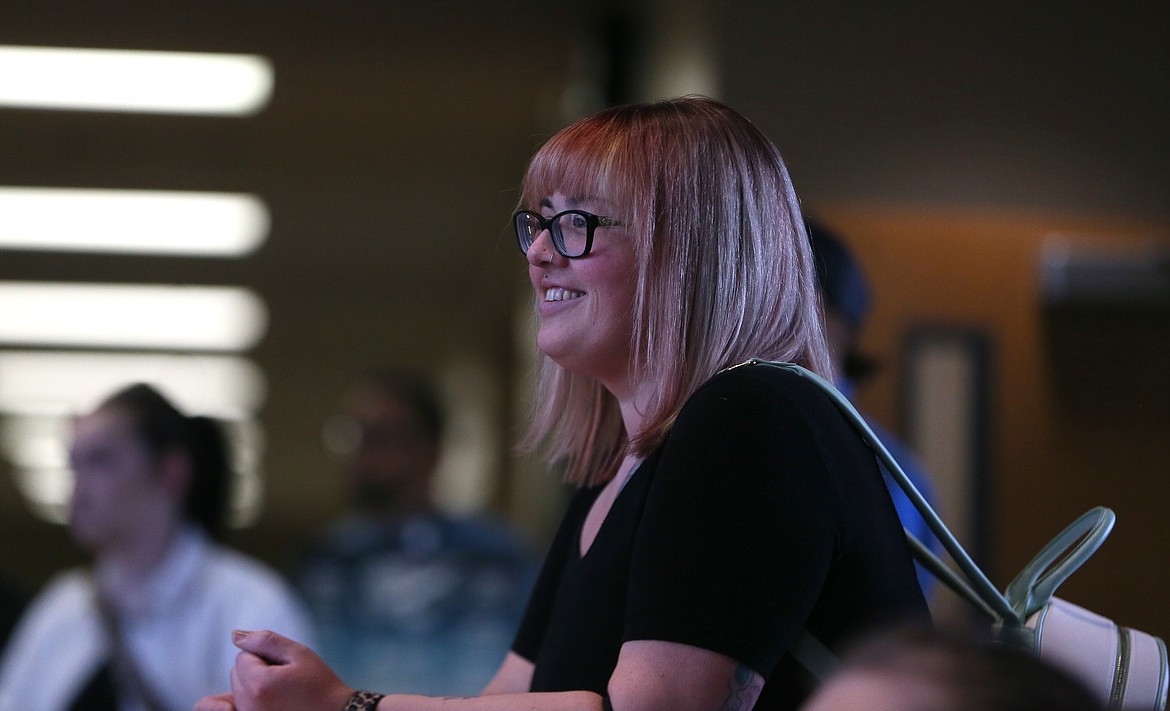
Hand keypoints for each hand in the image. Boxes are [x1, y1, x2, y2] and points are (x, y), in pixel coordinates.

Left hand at [226, 629, 355, 710]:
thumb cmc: (319, 684)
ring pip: (238, 689)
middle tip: (284, 678)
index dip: (265, 656)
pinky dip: (248, 700)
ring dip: (254, 686)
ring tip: (280, 692)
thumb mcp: (298, 654)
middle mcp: (247, 705)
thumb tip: (235, 636)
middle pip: (237, 673)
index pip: (243, 656)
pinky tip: (269, 700)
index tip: (285, 667)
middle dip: (256, 670)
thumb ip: (265, 640)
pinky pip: (237, 706)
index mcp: (258, 684)